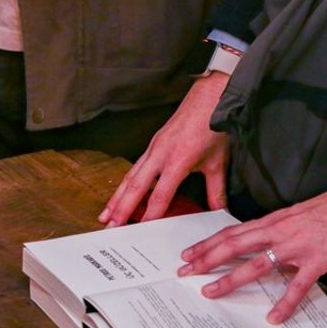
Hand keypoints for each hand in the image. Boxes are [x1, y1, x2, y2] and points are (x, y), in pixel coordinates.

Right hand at [101, 73, 230, 226]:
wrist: (208, 98)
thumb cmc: (212, 128)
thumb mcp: (218, 162)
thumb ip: (216, 190)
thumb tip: (220, 213)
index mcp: (177, 160)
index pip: (160, 194)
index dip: (151, 213)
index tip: (142, 230)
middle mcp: (160, 155)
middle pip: (135, 186)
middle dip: (122, 208)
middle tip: (111, 227)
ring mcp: (153, 148)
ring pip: (130, 177)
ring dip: (117, 198)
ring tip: (105, 216)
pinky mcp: (152, 145)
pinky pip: (134, 168)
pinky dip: (124, 184)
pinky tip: (118, 195)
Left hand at [178, 160, 326, 323]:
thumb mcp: (299, 215)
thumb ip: (280, 229)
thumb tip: (263, 243)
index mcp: (274, 220)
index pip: (232, 232)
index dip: (207, 244)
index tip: (187, 254)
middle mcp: (280, 231)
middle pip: (233, 246)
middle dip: (205, 260)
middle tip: (184, 273)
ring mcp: (298, 245)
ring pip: (256, 264)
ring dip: (231, 280)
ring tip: (211, 293)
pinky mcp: (320, 259)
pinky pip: (299, 285)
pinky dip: (285, 303)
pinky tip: (274, 317)